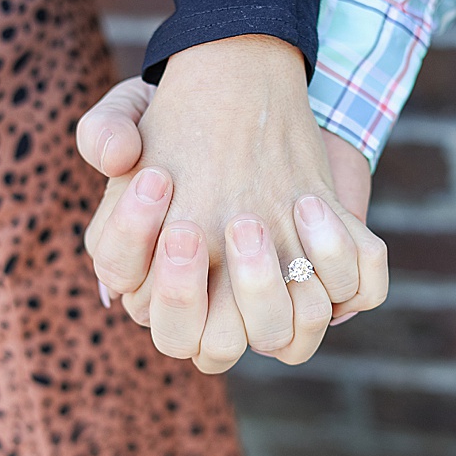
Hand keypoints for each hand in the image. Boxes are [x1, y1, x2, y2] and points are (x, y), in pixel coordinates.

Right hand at [77, 36, 386, 372]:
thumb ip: (104, 130)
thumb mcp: (136, 110)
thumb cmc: (195, 124)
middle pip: (207, 347)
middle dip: (187, 293)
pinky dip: (336, 256)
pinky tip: (310, 201)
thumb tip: (118, 159)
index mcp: (163, 280)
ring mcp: (287, 295)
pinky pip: (351, 294)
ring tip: (250, 215)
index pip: (140, 302)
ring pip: (280, 337)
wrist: (268, 109)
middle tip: (190, 226)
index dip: (139, 247)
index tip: (155, 177)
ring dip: (265, 282)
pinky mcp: (339, 274)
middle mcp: (225, 304)